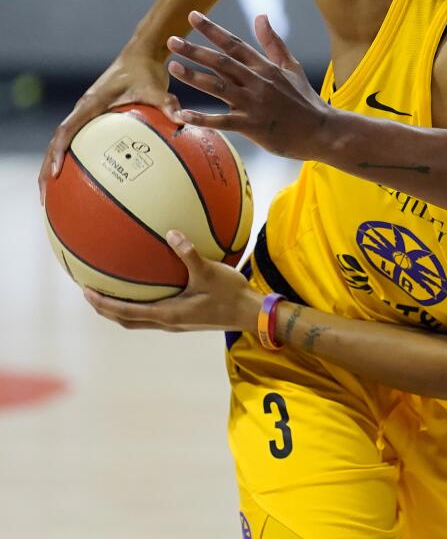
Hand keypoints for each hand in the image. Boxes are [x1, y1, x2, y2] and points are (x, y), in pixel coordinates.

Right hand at [38, 50, 180, 203]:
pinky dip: (76, 158)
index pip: (67, 130)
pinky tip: (85, 179)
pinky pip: (80, 140)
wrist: (140, 55)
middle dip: (47, 168)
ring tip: (53, 194)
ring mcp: (86, 114)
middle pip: (57, 142)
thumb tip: (181, 121)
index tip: (55, 172)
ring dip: (55, 165)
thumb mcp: (157, 88)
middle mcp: (83, 109)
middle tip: (44, 195)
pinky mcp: (94, 117)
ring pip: (63, 142)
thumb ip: (167, 104)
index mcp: (91, 103)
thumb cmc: (146, 71)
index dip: (59, 152)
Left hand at [83, 230, 261, 332]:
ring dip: (121, 310)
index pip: (125, 312)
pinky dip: (140, 306)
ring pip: (138, 321)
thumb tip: (172, 233)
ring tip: (111, 294)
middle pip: (126, 321)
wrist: (251, 314)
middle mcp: (167, 322)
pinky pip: (153, 315)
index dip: (103, 304)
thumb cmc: (231, 295)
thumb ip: (190, 254)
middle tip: (91, 294)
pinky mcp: (185, 320)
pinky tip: (149, 289)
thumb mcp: (210, 272)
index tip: (86, 292)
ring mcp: (176, 324)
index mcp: (168, 314)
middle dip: (105, 309)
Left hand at [167, 11, 334, 159]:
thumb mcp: (292, 68)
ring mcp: (255, 104)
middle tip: (171, 40)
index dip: (213, 30)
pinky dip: (203, 118)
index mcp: (265, 68)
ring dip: (194, 77)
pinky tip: (183, 114)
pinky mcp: (253, 126)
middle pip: (222, 62)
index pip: (235, 44)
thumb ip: (273, 43)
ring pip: (219, 87)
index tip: (192, 16)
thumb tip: (261, 16)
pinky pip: (223, 121)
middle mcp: (258, 82)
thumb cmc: (306, 102)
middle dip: (195, 50)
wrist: (322, 131)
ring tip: (173, 66)